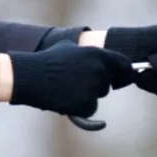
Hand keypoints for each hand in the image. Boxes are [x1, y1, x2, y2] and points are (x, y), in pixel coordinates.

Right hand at [4, 44, 134, 116]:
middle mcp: (99, 70)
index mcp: (98, 54)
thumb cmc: (47, 60)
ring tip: (66, 89)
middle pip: (107, 83)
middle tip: (77, 83)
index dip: (123, 72)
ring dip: (86, 96)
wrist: (32, 76)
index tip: (120, 78)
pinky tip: (66, 100)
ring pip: (98, 96)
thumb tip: (97, 55)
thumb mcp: (69, 47)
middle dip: (96, 85)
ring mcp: (93, 88)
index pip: (124, 64)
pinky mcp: (86, 104)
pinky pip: (90, 110)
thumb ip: (87, 52)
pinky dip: (80, 109)